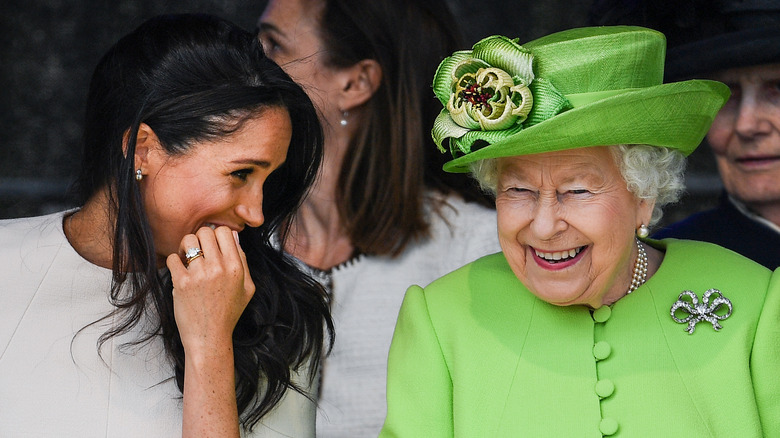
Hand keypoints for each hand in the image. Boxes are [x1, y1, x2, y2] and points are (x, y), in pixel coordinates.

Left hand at [166, 226, 254, 356]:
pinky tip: (180, 272)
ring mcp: (200, 275)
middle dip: (200, 239)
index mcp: (236, 267)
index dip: (216, 235)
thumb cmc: (228, 313)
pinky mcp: (182, 283)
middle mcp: (219, 268)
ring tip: (187, 259)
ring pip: (188, 240)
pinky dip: (174, 262)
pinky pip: (173, 258)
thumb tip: (233, 236)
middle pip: (205, 232)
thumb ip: (243, 261)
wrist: (210, 337)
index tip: (212, 246)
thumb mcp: (247, 288)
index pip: (224, 231)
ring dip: (186, 247)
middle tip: (198, 252)